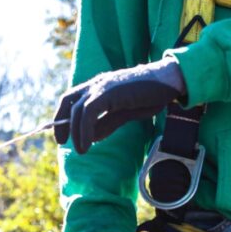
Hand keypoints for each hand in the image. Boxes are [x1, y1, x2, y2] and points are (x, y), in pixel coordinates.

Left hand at [55, 58, 186, 153]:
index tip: (63, 136)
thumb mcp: (125, 113)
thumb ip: (107, 123)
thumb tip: (92, 138)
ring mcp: (102, 86)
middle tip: (64, 143)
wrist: (168, 82)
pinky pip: (89, 112)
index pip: (71, 99)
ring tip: (81, 149)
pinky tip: (88, 144)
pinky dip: (85, 130)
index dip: (62, 116)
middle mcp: (96, 83)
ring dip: (76, 132)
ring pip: (78, 110)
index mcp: (98, 86)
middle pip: (68, 102)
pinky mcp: (109, 92)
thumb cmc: (150, 95)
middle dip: (62, 124)